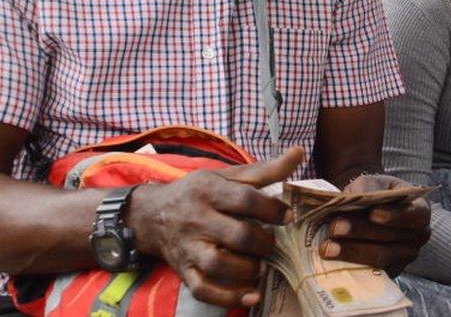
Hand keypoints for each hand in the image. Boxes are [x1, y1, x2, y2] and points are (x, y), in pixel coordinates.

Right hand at [126, 147, 304, 307]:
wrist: (152, 215)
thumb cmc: (199, 193)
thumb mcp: (227, 176)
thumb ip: (264, 169)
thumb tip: (298, 153)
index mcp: (207, 190)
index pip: (245, 199)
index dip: (272, 209)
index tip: (288, 216)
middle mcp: (195, 219)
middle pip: (236, 235)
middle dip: (263, 242)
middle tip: (273, 243)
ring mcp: (188, 248)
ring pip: (218, 265)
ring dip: (248, 269)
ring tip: (261, 265)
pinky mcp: (184, 271)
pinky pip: (203, 290)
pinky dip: (228, 297)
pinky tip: (252, 294)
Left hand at [320, 174, 430, 274]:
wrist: (371, 210)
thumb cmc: (375, 193)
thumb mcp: (373, 183)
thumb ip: (367, 187)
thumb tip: (357, 198)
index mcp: (420, 210)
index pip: (414, 213)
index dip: (395, 215)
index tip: (373, 214)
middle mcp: (417, 236)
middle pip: (391, 237)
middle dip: (360, 232)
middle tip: (335, 227)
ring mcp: (405, 257)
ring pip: (380, 257)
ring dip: (351, 252)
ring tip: (327, 247)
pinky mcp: (390, 272)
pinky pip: (371, 272)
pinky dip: (349, 264)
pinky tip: (331, 259)